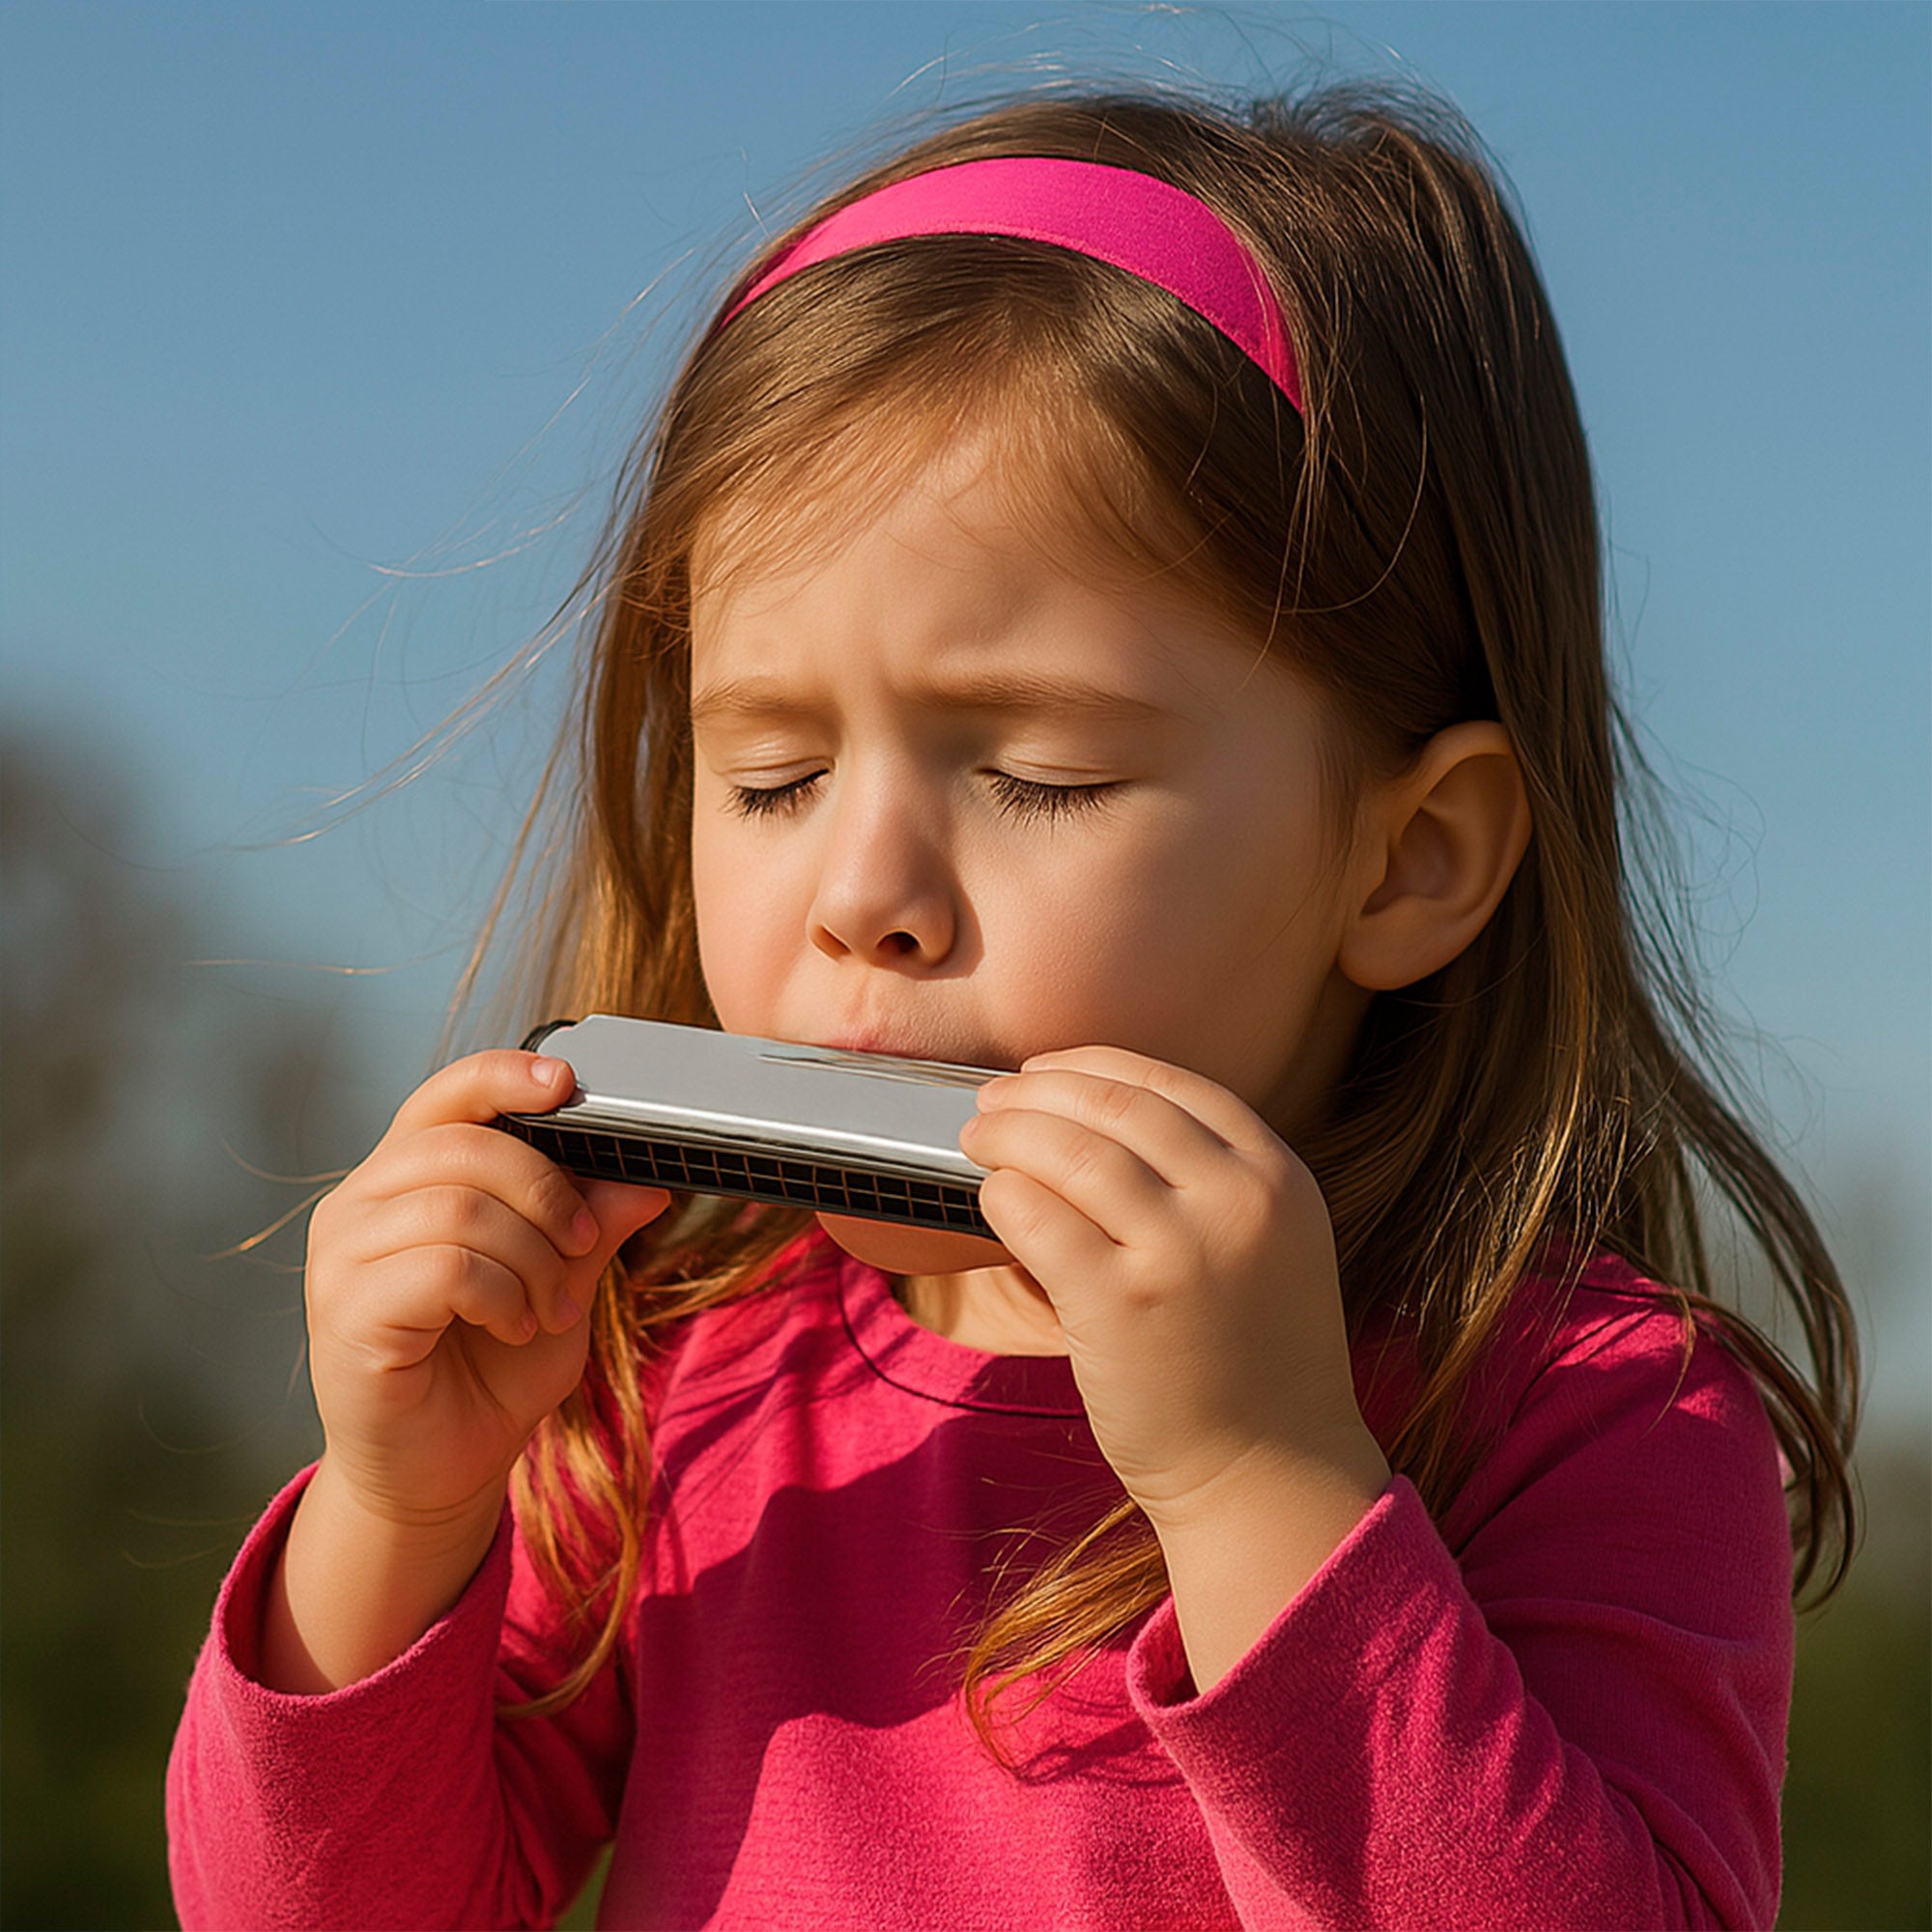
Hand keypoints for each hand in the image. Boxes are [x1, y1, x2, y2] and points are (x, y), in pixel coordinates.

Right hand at [303, 1050, 671, 1532]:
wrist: (439, 1471)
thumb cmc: (491, 1371)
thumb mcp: (563, 1285)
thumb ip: (592, 1228)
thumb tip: (643, 1182)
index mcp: (406, 1178)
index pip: (448, 1094)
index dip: (506, 1075)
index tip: (567, 1084)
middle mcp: (359, 1203)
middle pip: (468, 1144)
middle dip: (550, 1195)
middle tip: (584, 1251)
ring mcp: (341, 1255)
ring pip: (461, 1205)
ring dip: (534, 1258)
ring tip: (549, 1308)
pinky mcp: (345, 1310)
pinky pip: (446, 1267)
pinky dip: (504, 1294)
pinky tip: (514, 1327)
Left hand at [959, 1045, 1384, 1535]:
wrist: (1272, 1477)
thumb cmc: (1254, 1365)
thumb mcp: (1270, 1245)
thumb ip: (1212, 1180)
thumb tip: (1093, 1119)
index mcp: (1278, 1177)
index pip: (1170, 1083)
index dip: (1092, 1066)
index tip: (1046, 1073)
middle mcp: (1236, 1201)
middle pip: (1113, 1103)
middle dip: (1037, 1091)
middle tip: (992, 1103)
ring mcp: (1179, 1250)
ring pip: (1068, 1148)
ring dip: (1007, 1132)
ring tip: (977, 1138)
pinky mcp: (1119, 1302)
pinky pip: (1036, 1215)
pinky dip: (1001, 1194)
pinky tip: (990, 1198)